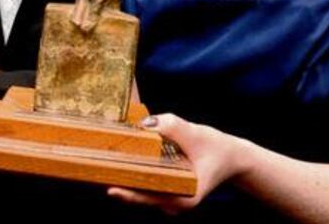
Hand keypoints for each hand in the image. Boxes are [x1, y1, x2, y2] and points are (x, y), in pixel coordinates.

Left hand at [108, 113, 244, 214]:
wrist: (232, 158)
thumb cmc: (217, 148)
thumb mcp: (196, 133)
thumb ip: (171, 126)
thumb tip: (144, 124)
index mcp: (185, 198)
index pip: (150, 198)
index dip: (129, 193)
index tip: (110, 188)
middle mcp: (174, 204)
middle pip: (141, 196)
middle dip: (120, 183)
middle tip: (95, 171)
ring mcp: (170, 200)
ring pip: (141, 191)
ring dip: (124, 178)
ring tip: (101, 166)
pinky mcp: (166, 192)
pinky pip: (145, 185)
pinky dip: (134, 174)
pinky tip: (118, 162)